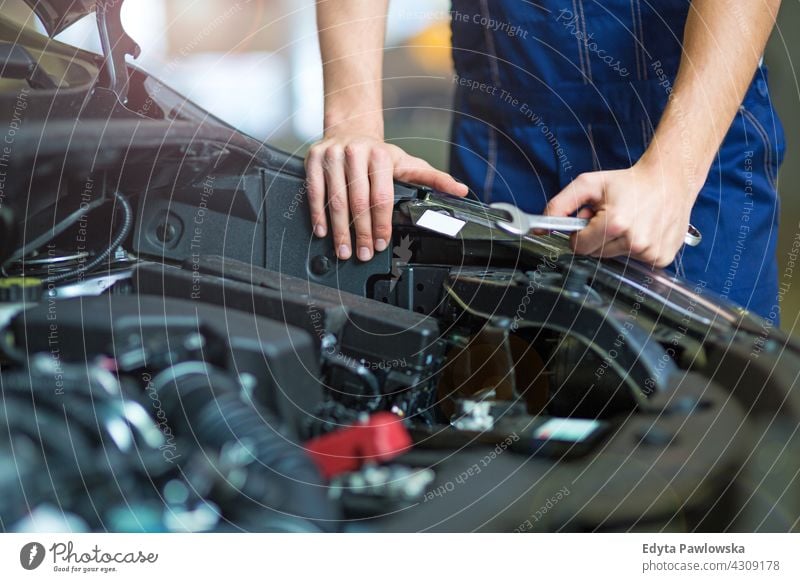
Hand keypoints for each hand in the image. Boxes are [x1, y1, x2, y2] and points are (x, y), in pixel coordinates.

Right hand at [305, 134, 468, 260]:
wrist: (351, 130)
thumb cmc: (379, 155)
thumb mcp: (408, 164)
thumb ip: (434, 179)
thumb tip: (461, 190)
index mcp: (381, 156)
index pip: (381, 197)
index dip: (381, 224)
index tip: (381, 244)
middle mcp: (356, 153)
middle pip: (358, 202)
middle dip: (361, 233)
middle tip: (363, 254)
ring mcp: (333, 155)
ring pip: (336, 200)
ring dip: (339, 230)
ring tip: (344, 250)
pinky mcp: (314, 159)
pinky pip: (314, 191)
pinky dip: (318, 214)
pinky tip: (323, 231)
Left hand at [544, 161, 696, 267]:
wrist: (670, 179)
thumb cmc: (628, 182)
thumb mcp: (588, 185)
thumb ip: (559, 206)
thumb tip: (539, 229)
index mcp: (615, 224)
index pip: (579, 247)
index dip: (580, 234)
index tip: (589, 220)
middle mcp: (635, 242)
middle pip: (596, 254)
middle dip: (597, 237)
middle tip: (612, 217)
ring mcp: (651, 252)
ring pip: (616, 258)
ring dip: (616, 243)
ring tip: (629, 221)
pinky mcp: (662, 258)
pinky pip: (635, 262)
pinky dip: (635, 248)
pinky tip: (643, 229)